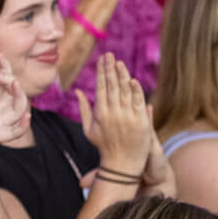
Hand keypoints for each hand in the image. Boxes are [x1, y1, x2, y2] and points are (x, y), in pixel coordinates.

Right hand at [77, 54, 151, 176]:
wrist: (121, 164)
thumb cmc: (103, 146)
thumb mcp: (88, 129)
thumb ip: (83, 109)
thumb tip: (77, 91)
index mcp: (100, 114)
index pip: (101, 87)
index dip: (102, 72)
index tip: (102, 59)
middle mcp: (113, 113)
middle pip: (112, 86)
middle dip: (110, 68)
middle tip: (110, 55)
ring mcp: (128, 117)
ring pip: (125, 91)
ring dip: (122, 75)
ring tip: (120, 62)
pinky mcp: (140, 121)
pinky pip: (138, 101)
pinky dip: (136, 90)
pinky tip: (132, 79)